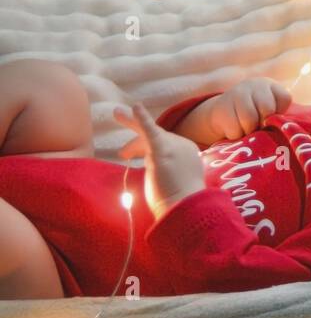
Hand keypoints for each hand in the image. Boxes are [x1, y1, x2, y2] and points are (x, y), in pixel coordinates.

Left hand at [115, 102, 205, 219]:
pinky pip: (151, 130)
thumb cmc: (179, 204)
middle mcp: (182, 146)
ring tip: (116, 112)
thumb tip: (156, 173)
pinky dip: (143, 118)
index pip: (164, 145)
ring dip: (132, 122)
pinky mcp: (162, 149)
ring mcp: (173, 146)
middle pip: (157, 136)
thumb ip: (168, 174)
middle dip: (138, 131)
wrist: (186, 210)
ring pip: (149, 131)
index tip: (129, 155)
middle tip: (122, 117)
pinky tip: (135, 108)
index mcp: (187, 154)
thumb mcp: (177, 185)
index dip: (144, 149)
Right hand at [199, 78, 292, 141]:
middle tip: (258, 126)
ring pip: (249, 120)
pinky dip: (235, 135)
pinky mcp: (222, 106)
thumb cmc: (252, 118)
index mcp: (270, 86)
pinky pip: (235, 129)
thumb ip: (277, 117)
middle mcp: (253, 85)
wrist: (222, 116)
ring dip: (249, 131)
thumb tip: (279, 128)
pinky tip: (233, 128)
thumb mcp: (268, 113)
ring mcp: (236, 93)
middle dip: (263, 123)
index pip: (284, 98)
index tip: (271, 118)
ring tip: (245, 128)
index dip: (279, 113)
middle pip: (267, 109)